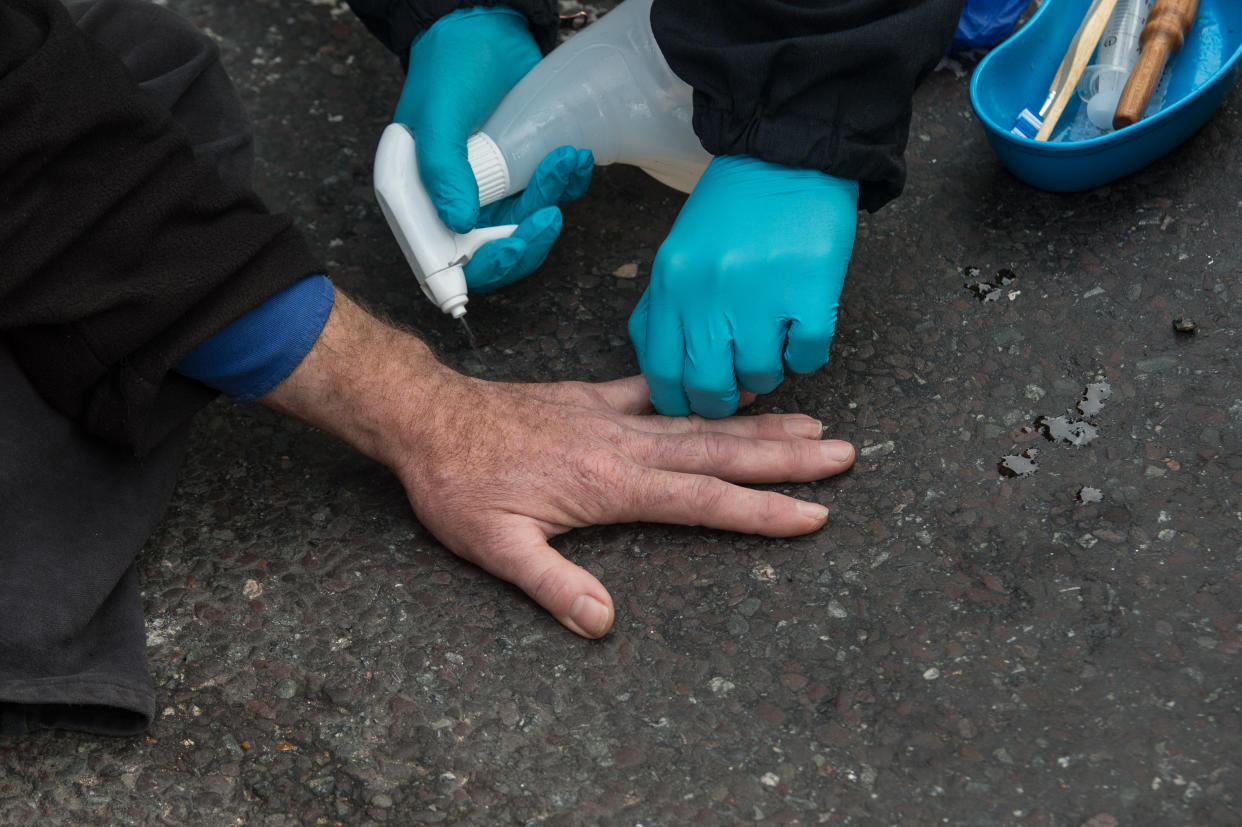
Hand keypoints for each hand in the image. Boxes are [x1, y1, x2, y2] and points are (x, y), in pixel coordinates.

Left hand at [262, 292, 854, 638]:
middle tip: (842, 455)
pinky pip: (657, 392)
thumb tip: (600, 622)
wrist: (427, 417)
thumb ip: (551, 584)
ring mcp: (612, 418)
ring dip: (760, 425)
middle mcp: (624, 446)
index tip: (813, 513)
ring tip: (812, 424)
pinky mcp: (592, 399)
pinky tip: (728, 393)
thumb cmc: (459, 484)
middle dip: (785, 458)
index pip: (702, 500)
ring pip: (700, 422)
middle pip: (720, 453)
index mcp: (610, 486)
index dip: (760, 510)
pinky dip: (698, 394)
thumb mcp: (494, 546)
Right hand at [395, 7, 591, 291]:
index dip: (476, 269)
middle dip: (526, 240)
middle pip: (492, 253)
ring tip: (566, 161)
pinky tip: (573, 158)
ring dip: (551, 201)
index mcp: (419, 197)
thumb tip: (459, 223)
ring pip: (525, 228)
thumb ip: (443, 168)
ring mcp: (490, 191)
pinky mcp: (520, 175)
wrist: (484, 26)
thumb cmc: (450, 66)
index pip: (443, 258)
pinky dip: (564, 185)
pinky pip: (546, 198)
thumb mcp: (439, 115)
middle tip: (548, 215)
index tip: (509, 254)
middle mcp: (453, 202)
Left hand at [628, 154, 858, 417]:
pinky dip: (804, 354)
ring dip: (767, 372)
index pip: (663, 373)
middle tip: (736, 390)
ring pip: (762, 376)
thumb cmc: (730, 211)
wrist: (784, 157)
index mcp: (673, 285)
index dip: (678, 402)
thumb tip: (661, 373)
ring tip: (770, 344)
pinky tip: (799, 329)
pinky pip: (807, 357)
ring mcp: (763, 295)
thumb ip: (662, 310)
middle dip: (724, 400)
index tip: (692, 406)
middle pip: (711, 387)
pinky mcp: (812, 293)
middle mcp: (711, 294)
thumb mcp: (677, 255)